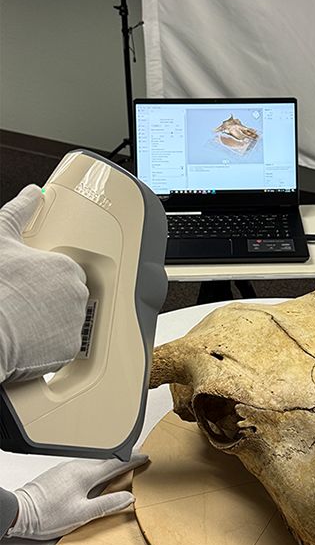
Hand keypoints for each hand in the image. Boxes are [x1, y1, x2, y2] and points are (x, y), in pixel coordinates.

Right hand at [0, 185, 89, 381]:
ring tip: (19, 321)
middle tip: (19, 302)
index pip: (63, 272)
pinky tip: (24, 339)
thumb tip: (31, 193)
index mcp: (65, 267)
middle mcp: (77, 295)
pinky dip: (45, 345)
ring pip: (64, 321)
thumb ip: (18, 212)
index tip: (25, 284)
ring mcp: (75, 324)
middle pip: (66, 297)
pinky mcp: (68, 350)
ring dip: (47, 322)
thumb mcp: (0, 238)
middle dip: (46, 300)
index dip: (42, 278)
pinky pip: (61, 346)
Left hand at [9, 454, 148, 539]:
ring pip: (94, 462)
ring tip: (119, 466)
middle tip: (136, 456)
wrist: (17, 513)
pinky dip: (95, 468)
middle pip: (106, 460)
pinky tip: (94, 475)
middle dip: (123, 459)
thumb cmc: (45, 516)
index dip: (133, 460)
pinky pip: (83, 466)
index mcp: (85, 475)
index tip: (144, 457)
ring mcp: (65, 469)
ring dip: (109, 463)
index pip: (116, 464)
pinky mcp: (57, 474)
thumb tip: (127, 498)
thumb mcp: (82, 515)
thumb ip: (107, 505)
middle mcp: (76, 468)